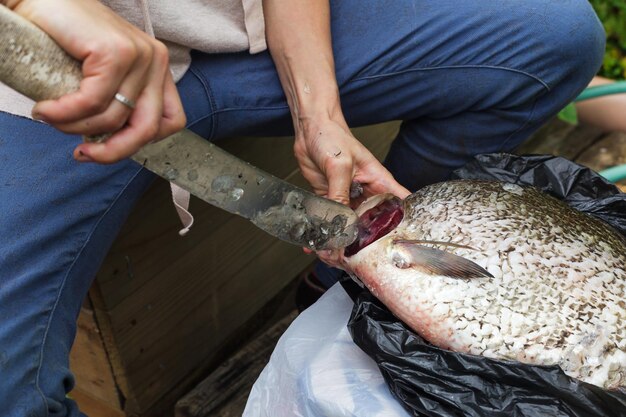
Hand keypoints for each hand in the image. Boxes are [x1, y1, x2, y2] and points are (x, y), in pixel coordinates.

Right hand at [6, 0, 185, 162]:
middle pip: (148, 128)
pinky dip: (65, 114)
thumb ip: (113, 106)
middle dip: (113, 152)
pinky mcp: (115, 51)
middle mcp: (156, 61)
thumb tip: (106, 146)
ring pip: (114, 119)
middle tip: (83, 155)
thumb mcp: (99, 80)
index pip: (171, 122)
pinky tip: (45, 110)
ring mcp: (139, 55)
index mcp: (158, 70)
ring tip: (50, 118)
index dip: (140, 143)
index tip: (107, 148)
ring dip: (75, 128)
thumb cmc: (64, 38)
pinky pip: (92, 102)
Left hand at [295, 117, 409, 267]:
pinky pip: (328, 218)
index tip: (399, 242)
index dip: (403, 223)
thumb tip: (341, 219)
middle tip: (352, 257)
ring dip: (339, 238)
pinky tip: (312, 243)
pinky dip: (321, 230)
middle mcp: (366, 192)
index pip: (399, 204)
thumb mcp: (339, 165)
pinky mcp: (329, 197)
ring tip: (329, 254)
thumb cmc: (333, 137)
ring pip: (348, 224)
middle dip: (362, 240)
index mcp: (378, 181)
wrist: (310, 129)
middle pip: (371, 222)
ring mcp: (348, 196)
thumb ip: (340, 193)